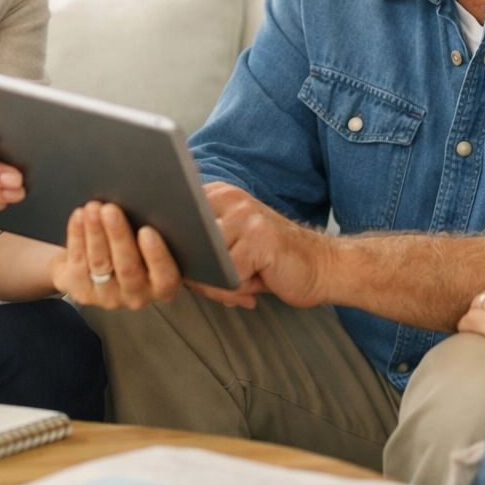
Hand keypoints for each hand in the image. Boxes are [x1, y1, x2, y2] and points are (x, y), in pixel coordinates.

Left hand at [52, 201, 181, 309]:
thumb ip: (176, 211)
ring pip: (102, 264)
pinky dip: (77, 237)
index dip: (157, 255)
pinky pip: (78, 265)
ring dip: (95, 233)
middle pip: (128, 268)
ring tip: (93, 207)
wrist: (102, 255)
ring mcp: (109, 297)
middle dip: (119, 236)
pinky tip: (78, 216)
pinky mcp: (82, 293)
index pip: (166, 276)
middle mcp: (140, 296)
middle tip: (111, 208)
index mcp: (166, 283)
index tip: (148, 231)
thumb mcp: (160, 228)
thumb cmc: (139, 235)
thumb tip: (189, 174)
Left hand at [189, 182, 331, 310]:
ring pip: (206, 263)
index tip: (198, 267)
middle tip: (223, 284)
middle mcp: (231, 198)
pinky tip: (258, 282)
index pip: (177, 221)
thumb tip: (164, 264)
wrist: (320, 266)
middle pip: (188, 244)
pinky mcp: (258, 238)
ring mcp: (245, 215)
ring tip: (244, 282)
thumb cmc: (269, 262)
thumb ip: (200, 246)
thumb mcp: (232, 246)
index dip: (182, 253)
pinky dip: (237, 290)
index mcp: (220, 194)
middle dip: (198, 274)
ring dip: (219, 285)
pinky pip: (228, 276)